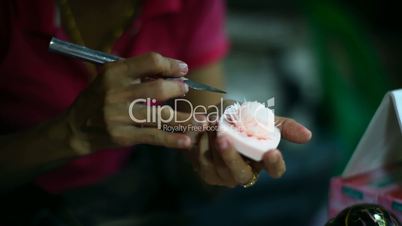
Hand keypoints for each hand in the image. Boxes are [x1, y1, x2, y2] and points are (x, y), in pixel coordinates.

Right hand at [65, 52, 199, 154]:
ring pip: (161, 116)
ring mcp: (119, 117)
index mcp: (114, 73)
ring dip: (186, 118)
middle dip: (178, 88)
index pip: (149, 61)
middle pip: (158, 89)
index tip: (183, 69)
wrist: (76, 128)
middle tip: (186, 90)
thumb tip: (171, 73)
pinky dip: (172, 139)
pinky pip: (153, 136)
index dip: (170, 65)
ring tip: (203, 120)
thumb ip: (136, 74)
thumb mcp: (110, 79)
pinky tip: (187, 141)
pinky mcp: (123, 136)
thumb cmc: (98, 99)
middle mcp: (116, 93)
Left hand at [190, 100, 311, 186]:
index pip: (275, 170)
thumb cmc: (239, 118)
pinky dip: (200, 143)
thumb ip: (282, 125)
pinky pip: (202, 162)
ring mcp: (225, 176)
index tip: (272, 152)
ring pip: (217, 166)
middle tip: (223, 136)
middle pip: (240, 173)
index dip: (274, 164)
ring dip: (211, 142)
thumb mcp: (261, 117)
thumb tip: (308, 136)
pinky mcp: (207, 173)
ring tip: (210, 121)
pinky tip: (201, 128)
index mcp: (263, 160)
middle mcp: (245, 172)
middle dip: (230, 156)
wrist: (211, 115)